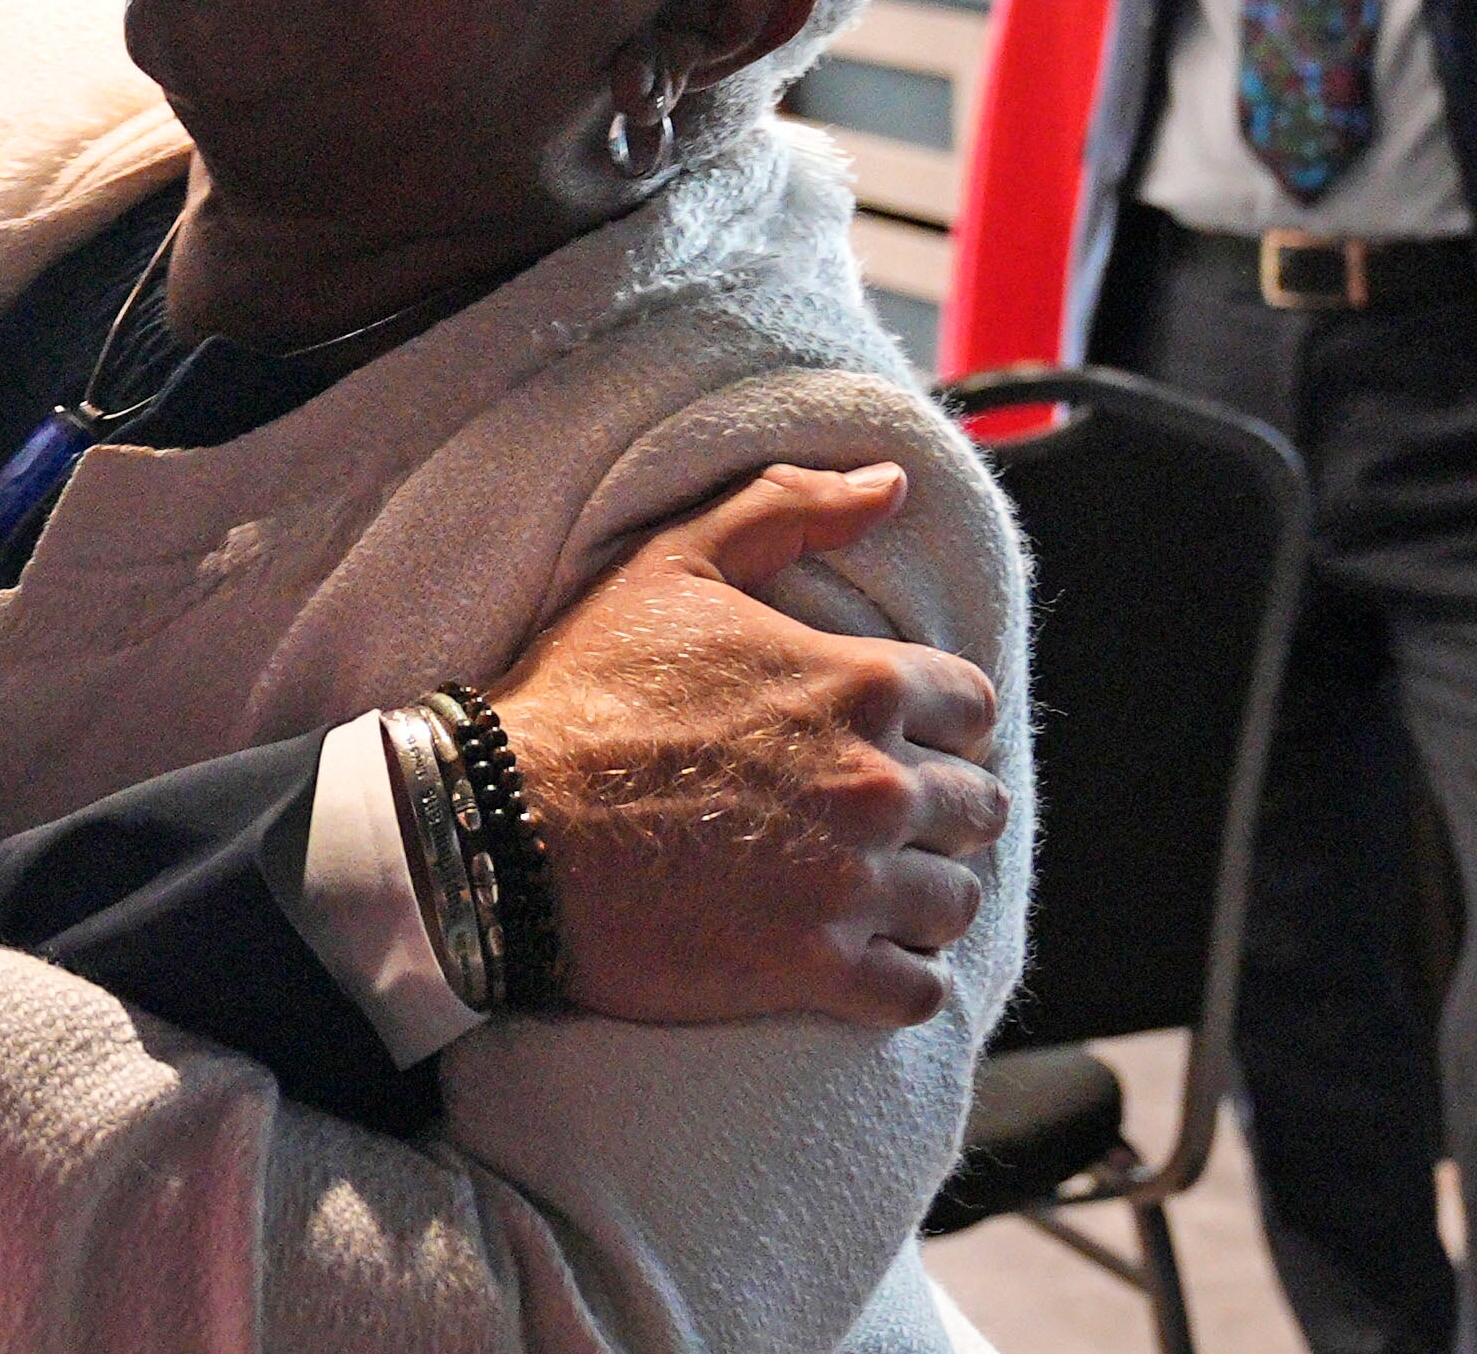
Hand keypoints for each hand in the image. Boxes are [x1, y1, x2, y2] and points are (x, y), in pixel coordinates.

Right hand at [490, 464, 1010, 1030]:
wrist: (499, 823)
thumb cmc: (584, 689)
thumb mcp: (672, 563)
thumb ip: (787, 506)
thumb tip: (889, 484)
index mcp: (858, 683)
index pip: (974, 709)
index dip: (933, 720)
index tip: (885, 736)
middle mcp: (874, 784)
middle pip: (976, 808)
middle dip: (932, 809)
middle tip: (862, 815)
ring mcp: (849, 884)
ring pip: (957, 901)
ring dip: (919, 895)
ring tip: (860, 887)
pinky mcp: (814, 969)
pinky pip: (918, 992)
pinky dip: (898, 979)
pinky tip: (853, 957)